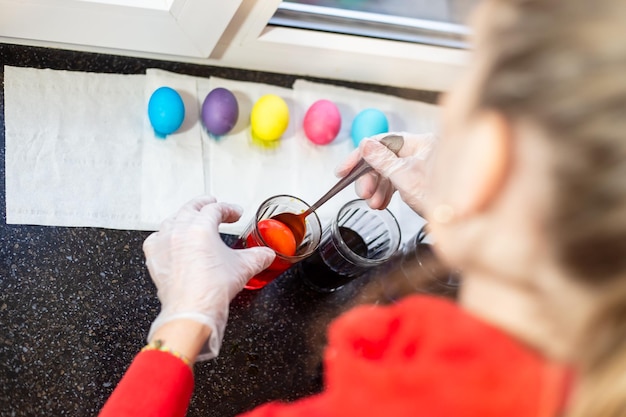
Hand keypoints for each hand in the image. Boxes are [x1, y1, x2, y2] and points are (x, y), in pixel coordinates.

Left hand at [143, 196, 274, 360]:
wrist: (192, 311)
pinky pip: (157, 239)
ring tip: (191, 219)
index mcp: (201, 228)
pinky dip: (165, 236)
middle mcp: (179, 231)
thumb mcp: (244, 268)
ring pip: (172, 221)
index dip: (228, 209)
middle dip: (203, 204)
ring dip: (184, 217)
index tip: (235, 214)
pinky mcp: (154, 259)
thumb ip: (259, 256)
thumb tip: (267, 254)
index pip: (215, 209)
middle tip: (212, 203)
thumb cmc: (213, 290)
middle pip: (190, 208)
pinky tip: (170, 240)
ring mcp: (164, 244)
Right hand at [335, 132, 436, 212]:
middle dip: (370, 177)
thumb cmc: (442, 198)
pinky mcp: (422, 180)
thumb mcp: (405, 178)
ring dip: (377, 188)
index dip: (360, 156)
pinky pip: (398, 181)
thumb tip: (364, 145)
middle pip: (385, 158)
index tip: (343, 170)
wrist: (462, 223)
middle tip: (362, 193)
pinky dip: (388, 192)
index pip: (382, 142)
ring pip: (390, 172)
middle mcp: (422, 151)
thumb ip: (382, 160)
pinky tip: (383, 203)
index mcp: (420, 143)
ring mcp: (422, 166)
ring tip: (374, 204)